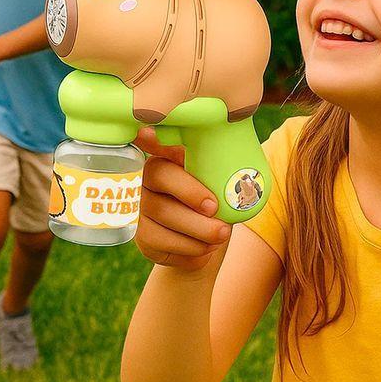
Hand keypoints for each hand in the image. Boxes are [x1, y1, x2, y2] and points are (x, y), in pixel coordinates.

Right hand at [134, 128, 231, 271]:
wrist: (209, 241)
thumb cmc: (217, 200)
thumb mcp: (220, 180)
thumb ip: (220, 168)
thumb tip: (240, 163)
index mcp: (166, 159)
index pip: (157, 146)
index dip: (151, 139)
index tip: (148, 131)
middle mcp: (146, 180)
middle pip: (163, 184)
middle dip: (193, 198)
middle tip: (219, 212)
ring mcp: (140, 210)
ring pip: (164, 218)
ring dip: (198, 230)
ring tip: (221, 234)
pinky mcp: (143, 238)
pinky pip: (164, 244)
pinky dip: (191, 250)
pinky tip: (207, 248)